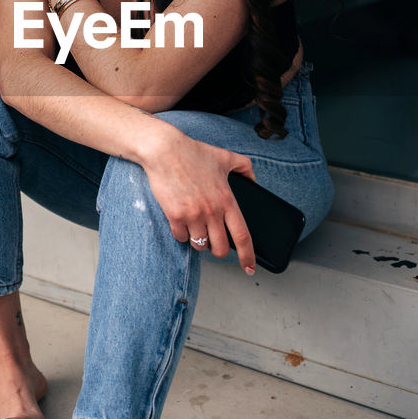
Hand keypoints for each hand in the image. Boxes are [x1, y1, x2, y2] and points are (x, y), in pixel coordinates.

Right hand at [141, 129, 256, 271]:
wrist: (164, 150)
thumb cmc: (193, 152)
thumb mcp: (224, 156)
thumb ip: (244, 167)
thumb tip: (253, 181)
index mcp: (227, 200)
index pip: (242, 236)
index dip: (248, 256)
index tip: (249, 268)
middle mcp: (212, 211)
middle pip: (220, 248)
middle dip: (218, 250)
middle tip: (214, 242)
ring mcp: (193, 215)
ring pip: (200, 245)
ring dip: (199, 241)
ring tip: (196, 228)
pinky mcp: (175, 216)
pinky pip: (181, 238)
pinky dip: (182, 234)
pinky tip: (181, 222)